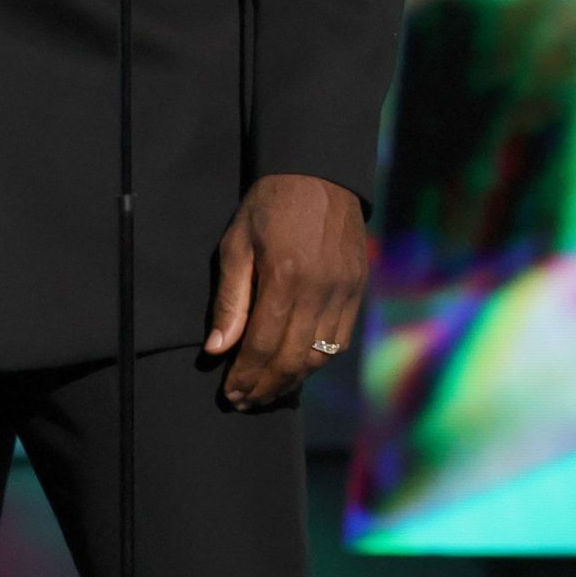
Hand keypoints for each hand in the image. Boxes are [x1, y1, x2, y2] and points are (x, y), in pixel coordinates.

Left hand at [205, 172, 367, 408]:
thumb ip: (230, 299)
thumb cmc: (269, 205)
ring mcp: (345, 293)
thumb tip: (217, 349)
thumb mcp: (237, 243)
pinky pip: (339, 341)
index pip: (264, 345)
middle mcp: (320, 291)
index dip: (246, 375)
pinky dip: (317, 362)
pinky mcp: (358, 292)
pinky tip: (297, 369)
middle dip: (267, 387)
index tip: (230, 393)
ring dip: (292, 381)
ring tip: (267, 393)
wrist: (320, 174)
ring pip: (320, 357)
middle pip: (294, 359)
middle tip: (244, 402)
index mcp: (285, 277)